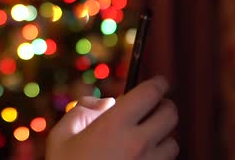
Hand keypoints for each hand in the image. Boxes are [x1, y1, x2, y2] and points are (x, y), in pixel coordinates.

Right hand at [46, 76, 178, 159]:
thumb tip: (106, 103)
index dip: (159, 83)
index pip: (150, 93)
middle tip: (155, 106)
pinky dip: (160, 158)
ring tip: (147, 138)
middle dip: (165, 106)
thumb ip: (82, 110)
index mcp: (114, 125)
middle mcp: (138, 143)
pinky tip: (143, 158)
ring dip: (163, 136)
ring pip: (173, 143)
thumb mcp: (61, 135)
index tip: (160, 82)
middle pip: (170, 115)